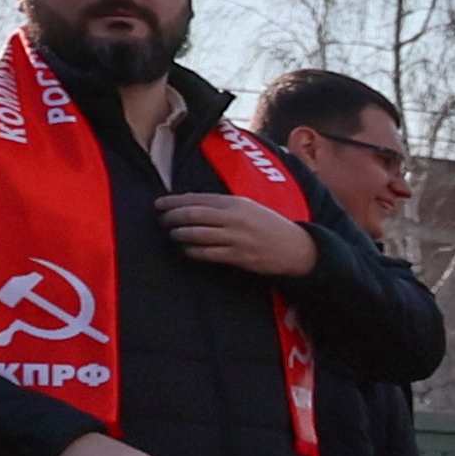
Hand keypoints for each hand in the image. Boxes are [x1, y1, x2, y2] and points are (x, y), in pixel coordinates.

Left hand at [160, 192, 314, 280]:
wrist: (295, 247)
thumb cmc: (269, 226)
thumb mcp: (248, 207)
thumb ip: (222, 205)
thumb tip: (190, 204)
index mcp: (236, 202)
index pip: (198, 199)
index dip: (175, 201)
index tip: (159, 204)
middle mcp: (234, 218)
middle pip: (193, 215)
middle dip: (172, 217)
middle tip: (161, 220)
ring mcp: (236, 238)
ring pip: (197, 234)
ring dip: (179, 234)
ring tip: (172, 234)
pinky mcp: (238, 256)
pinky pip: (207, 253)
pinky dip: (192, 251)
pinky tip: (185, 249)